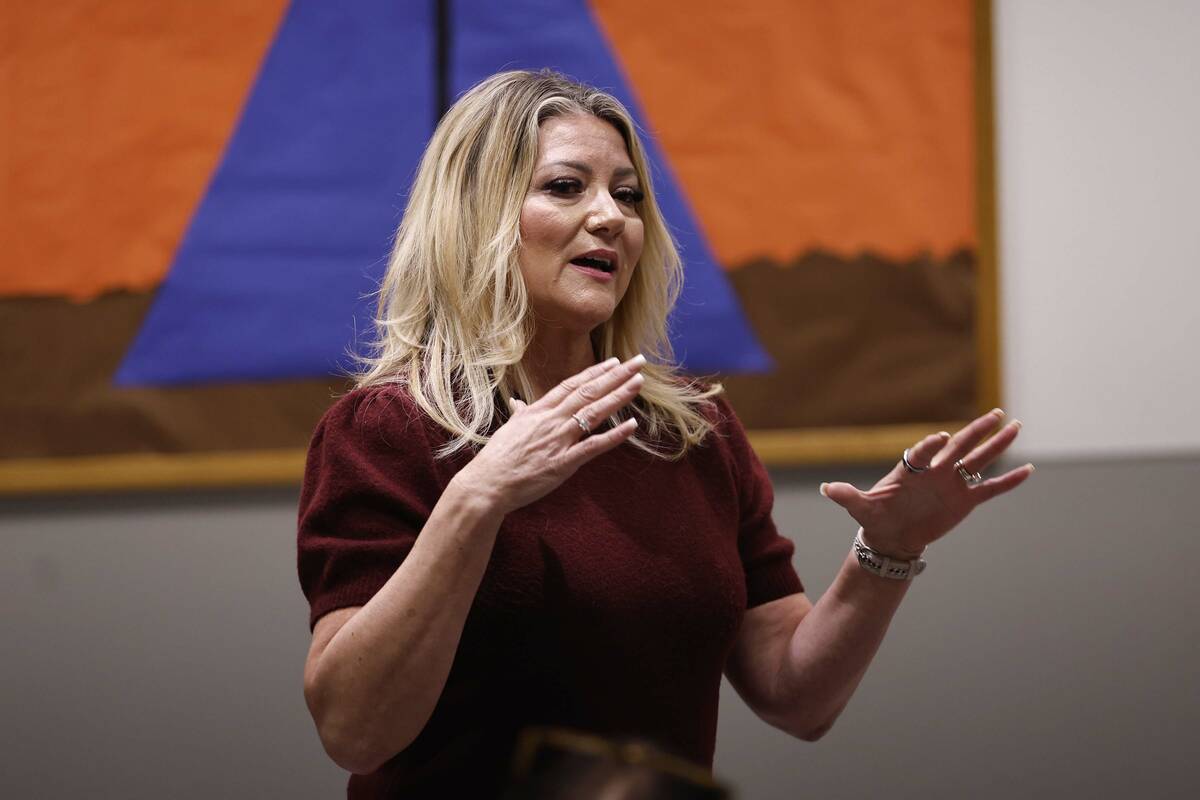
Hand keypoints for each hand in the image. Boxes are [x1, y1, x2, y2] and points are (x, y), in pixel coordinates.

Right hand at [453, 355, 645, 514]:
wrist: (487, 483)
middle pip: (588, 392)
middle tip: (637, 362)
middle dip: (615, 376)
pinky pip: (593, 446)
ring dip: (618, 396)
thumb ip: (520, 414)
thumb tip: (518, 403)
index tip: (614, 361)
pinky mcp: (564, 463)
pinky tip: (631, 425)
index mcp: (538, 411)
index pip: (572, 385)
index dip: (595, 372)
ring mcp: (558, 440)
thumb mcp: (509, 429)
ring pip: (594, 412)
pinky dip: (614, 435)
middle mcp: (551, 420)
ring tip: (638, 382)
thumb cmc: (497, 458)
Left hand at [820, 409, 1033, 557]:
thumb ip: (847, 496)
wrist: (892, 536)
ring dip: (997, 444)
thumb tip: (826, 489)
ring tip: (1016, 426)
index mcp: (911, 468)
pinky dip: (1008, 481)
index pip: (922, 452)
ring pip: (979, 460)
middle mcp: (936, 470)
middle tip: (995, 413)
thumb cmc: (876, 517)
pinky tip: (1027, 470)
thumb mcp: (860, 508)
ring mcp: (953, 484)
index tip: (939, 438)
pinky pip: (990, 488)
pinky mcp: (965, 501)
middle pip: (959, 446)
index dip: (930, 445)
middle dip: (976, 430)